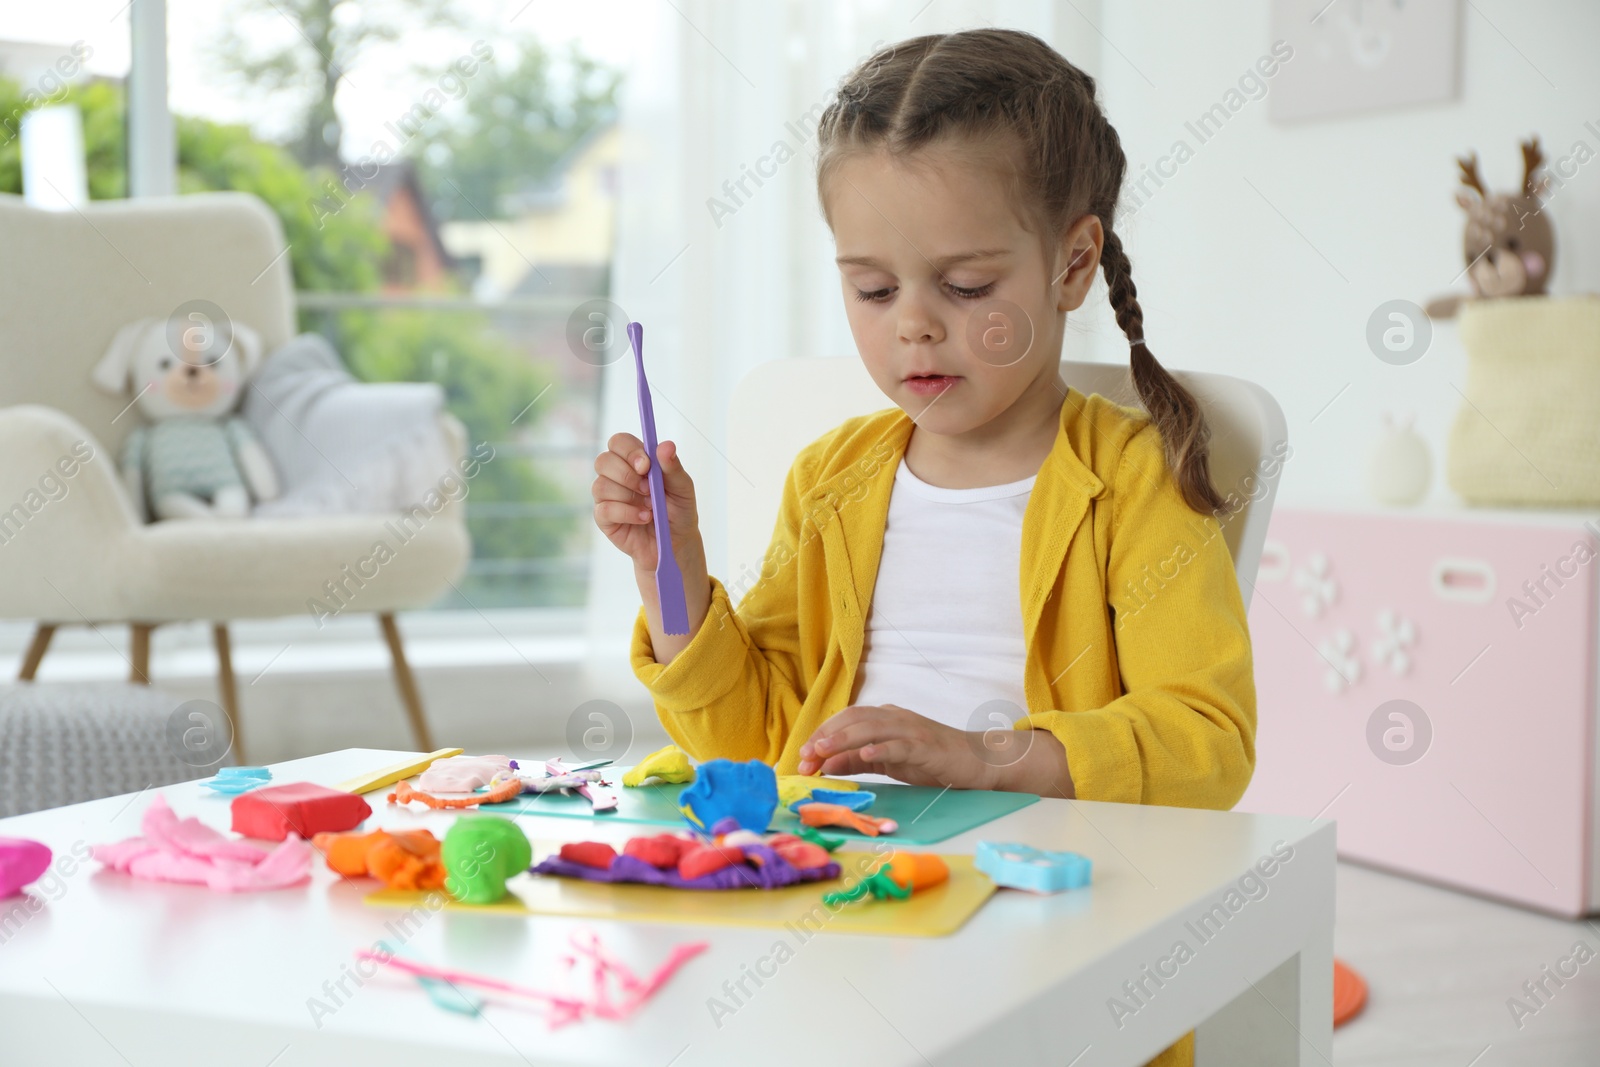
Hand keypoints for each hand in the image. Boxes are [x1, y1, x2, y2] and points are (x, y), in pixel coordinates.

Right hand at [592, 432, 703, 572]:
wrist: (676, 543)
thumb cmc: (679, 511)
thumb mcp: (683, 488)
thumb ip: (673, 467)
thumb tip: (666, 445)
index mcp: (635, 461)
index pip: (619, 442)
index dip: (629, 451)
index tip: (646, 466)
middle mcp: (617, 475)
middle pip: (603, 460)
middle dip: (626, 475)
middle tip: (648, 489)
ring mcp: (608, 496)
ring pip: (601, 485)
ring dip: (629, 497)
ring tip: (650, 508)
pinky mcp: (604, 517)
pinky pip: (604, 508)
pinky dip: (627, 513)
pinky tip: (643, 518)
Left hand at [796, 704, 996, 788]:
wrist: (977, 760)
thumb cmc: (931, 760)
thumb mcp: (887, 761)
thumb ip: (857, 760)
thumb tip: (824, 765)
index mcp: (884, 719)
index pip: (845, 720)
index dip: (821, 735)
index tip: (801, 756)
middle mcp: (895, 717)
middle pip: (853, 719)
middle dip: (825, 737)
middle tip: (805, 757)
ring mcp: (911, 729)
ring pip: (871, 728)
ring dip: (843, 740)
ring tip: (822, 753)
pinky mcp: (926, 745)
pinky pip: (900, 744)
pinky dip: (881, 748)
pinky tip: (865, 755)